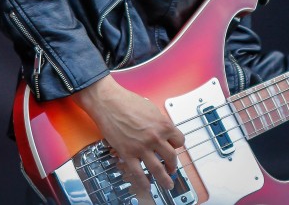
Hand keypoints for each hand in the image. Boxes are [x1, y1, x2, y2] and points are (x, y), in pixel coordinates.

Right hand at [73, 75, 184, 191]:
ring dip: (164, 179)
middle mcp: (155, 138)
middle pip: (171, 157)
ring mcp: (141, 147)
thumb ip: (159, 123)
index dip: (177, 146)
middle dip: (173, 165)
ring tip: (167, 184)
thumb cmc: (127, 102)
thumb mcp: (152, 109)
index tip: (174, 148)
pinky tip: (147, 186)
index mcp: (163, 125)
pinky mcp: (127, 153)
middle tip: (172, 169)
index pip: (179, 141)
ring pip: (158, 169)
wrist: (109, 102)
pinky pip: (138, 173)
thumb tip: (163, 132)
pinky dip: (143, 183)